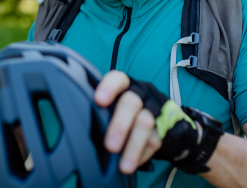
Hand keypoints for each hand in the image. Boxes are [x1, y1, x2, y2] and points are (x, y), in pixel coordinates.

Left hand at [95, 71, 223, 174]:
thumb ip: (100, 110)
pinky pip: (156, 140)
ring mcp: (155, 107)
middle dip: (120, 125)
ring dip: (134, 146)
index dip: (108, 88)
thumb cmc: (123, 110)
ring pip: (146, 123)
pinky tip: (132, 164)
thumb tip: (81, 126)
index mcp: (124, 84)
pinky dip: (143, 154)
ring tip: (124, 166)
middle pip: (132, 102)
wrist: (158, 115)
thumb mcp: (112, 104)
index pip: (117, 79)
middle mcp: (141, 92)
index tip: (99, 101)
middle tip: (110, 146)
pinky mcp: (165, 125)